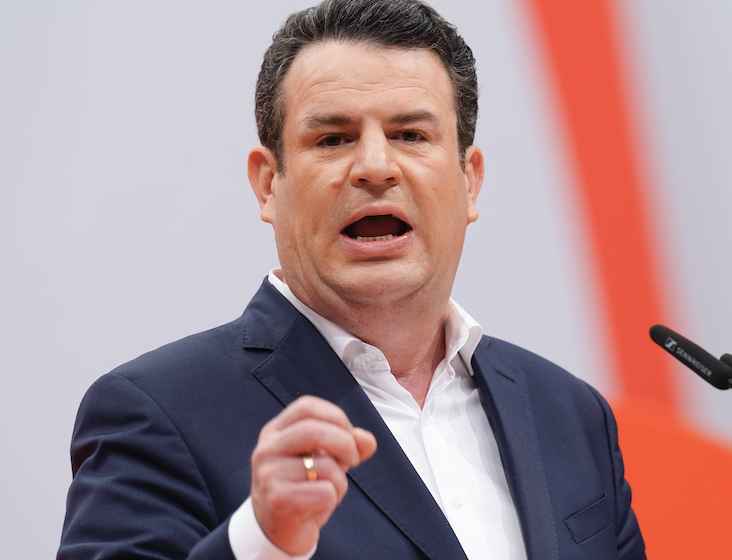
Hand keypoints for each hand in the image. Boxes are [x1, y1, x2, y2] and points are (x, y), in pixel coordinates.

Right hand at [250, 396, 376, 554]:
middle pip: (314, 430)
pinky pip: (324, 492)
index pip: (306, 406)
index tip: (349, 435)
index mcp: (275, 432)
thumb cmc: (303, 489)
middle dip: (345, 443)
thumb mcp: (325, 460)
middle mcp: (267, 449)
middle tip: (353, 460)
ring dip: (340, 479)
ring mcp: (269, 474)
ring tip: (330, 490)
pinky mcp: (278, 500)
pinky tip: (319, 507)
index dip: (336, 416)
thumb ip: (347, 444)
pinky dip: (333, 499)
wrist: (277, 532)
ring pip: (324, 465)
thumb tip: (367, 440)